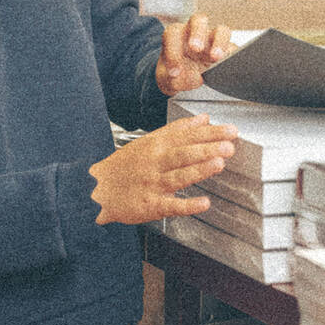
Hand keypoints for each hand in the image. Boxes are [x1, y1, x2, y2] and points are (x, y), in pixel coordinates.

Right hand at [89, 113, 237, 224]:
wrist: (95, 190)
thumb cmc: (123, 167)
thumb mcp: (148, 141)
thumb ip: (177, 130)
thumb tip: (203, 119)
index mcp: (155, 146)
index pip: (185, 136)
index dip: (209, 133)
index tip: (229, 130)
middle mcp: (155, 164)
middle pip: (183, 153)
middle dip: (207, 148)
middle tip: (229, 144)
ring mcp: (153, 185)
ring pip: (178, 176)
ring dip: (199, 170)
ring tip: (220, 164)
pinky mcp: (150, 205)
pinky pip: (171, 205)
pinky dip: (187, 205)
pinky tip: (203, 203)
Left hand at [156, 13, 236, 95]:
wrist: (184, 78)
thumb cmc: (174, 72)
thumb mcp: (169, 79)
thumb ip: (177, 80)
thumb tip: (196, 78)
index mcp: (176, 34)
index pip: (173, 33)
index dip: (173, 52)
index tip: (174, 72)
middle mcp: (195, 32)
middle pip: (198, 20)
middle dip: (197, 33)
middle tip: (196, 49)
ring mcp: (213, 39)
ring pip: (221, 31)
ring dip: (219, 43)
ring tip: (216, 58)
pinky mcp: (227, 50)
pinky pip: (234, 48)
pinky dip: (233, 56)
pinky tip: (228, 67)